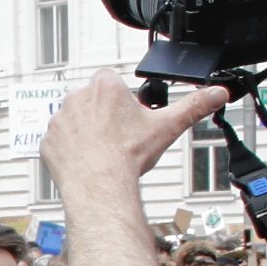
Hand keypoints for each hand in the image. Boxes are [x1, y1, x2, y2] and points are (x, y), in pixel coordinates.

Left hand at [41, 72, 228, 193]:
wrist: (99, 184)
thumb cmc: (128, 155)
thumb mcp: (167, 126)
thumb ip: (194, 106)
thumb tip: (218, 93)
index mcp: (104, 86)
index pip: (112, 81)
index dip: (123, 100)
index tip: (129, 118)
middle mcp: (77, 97)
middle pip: (94, 101)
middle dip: (105, 115)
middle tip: (119, 138)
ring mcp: (58, 119)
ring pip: (76, 120)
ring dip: (86, 131)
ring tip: (103, 151)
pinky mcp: (47, 141)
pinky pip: (59, 141)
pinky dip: (70, 150)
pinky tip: (86, 161)